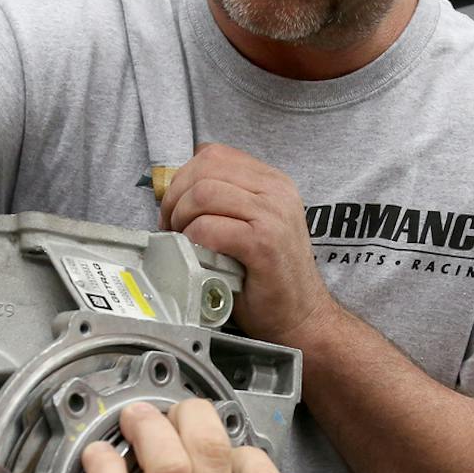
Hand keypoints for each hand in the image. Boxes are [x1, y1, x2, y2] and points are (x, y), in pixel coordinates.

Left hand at [159, 142, 336, 344]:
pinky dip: (192, 239)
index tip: (176, 207)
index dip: (184, 177)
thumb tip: (177, 191)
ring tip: (183, 241)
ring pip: (203, 194)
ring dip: (180, 218)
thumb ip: (227, 202)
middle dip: (175, 197)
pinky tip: (197, 255)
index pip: (214, 154)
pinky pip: (209, 227)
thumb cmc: (269, 278)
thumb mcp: (254, 225)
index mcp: (273, 182)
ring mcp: (273, 215)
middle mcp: (277, 191)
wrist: (302, 318)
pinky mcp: (264, 243)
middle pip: (204, 168)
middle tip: (171, 226)